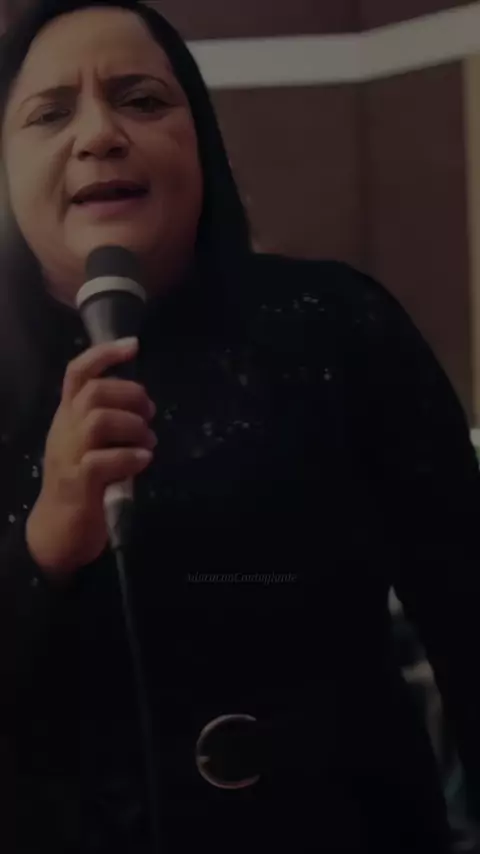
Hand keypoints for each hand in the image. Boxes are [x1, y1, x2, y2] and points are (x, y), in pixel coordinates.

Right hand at [26, 337, 156, 582]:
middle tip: (150, 414)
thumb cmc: (82, 484)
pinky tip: (144, 461)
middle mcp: (65, 430)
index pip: (78, 372)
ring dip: (134, 427)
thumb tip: (143, 406)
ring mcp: (69, 456)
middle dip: (131, 396)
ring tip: (148, 443)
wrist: (57, 530)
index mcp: (68, 416)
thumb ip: (109, 423)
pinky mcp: (78, 484)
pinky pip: (102, 461)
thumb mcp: (91, 445)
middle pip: (94, 392)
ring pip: (98, 421)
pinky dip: (130, 457)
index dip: (105, 354)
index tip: (134, 345)